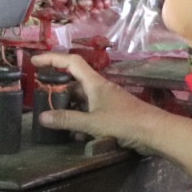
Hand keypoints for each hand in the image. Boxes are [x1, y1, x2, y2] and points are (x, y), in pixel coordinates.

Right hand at [30, 52, 164, 155]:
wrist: (156, 132)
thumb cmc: (125, 122)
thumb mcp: (93, 122)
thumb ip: (68, 119)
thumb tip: (42, 117)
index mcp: (95, 83)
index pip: (71, 62)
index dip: (52, 59)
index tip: (34, 62)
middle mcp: (100, 88)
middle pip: (74, 80)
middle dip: (56, 86)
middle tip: (40, 93)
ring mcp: (107, 101)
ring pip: (81, 98)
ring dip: (68, 105)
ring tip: (54, 116)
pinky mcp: (112, 114)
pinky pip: (90, 111)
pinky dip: (80, 118)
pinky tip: (75, 132)